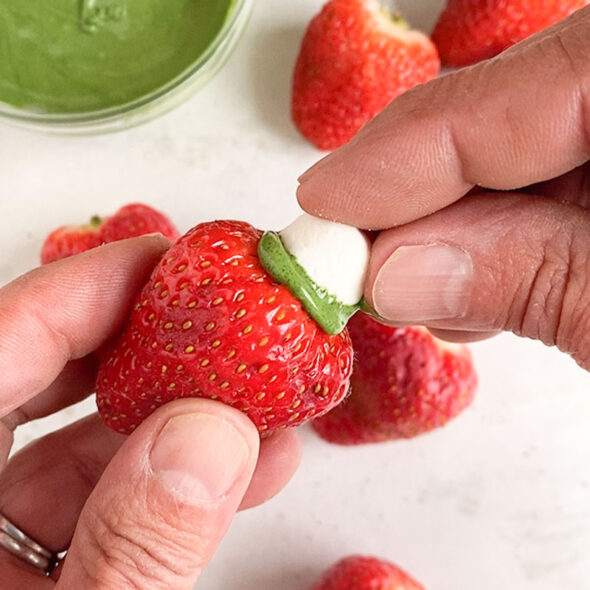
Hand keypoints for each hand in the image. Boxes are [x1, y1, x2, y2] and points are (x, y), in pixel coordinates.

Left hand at [0, 236, 300, 588]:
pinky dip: (173, 479)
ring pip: (79, 441)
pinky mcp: (32, 566)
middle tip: (219, 312)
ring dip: (180, 414)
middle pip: (37, 379)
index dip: (82, 289)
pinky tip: (247, 465)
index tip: (166, 260)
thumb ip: (134, 548)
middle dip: (143, 341)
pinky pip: (100, 499)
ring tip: (262, 394)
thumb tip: (210, 437)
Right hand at [298, 7, 589, 367]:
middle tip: (350, 255)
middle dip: (416, 189)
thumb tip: (396, 274)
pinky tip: (475, 270)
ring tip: (404, 277)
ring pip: (523, 139)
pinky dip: (505, 224)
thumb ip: (536, 281)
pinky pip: (554, 169)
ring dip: (452, 216)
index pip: (513, 94)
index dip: (399, 153)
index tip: (320, 205)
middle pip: (509, 104)